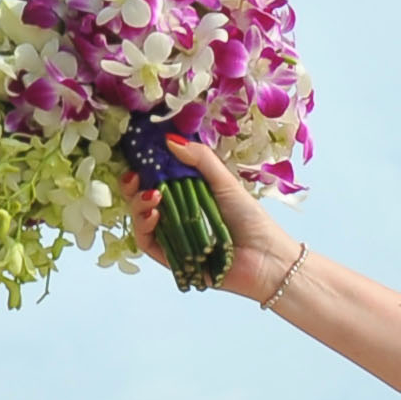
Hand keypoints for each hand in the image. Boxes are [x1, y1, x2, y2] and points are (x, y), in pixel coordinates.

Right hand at [129, 124, 296, 302]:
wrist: (267, 258)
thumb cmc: (251, 219)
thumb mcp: (224, 182)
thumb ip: (201, 159)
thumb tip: (169, 139)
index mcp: (187, 196)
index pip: (156, 180)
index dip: (144, 169)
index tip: (139, 158)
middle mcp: (176, 217)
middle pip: (143, 200)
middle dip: (133, 187)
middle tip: (136, 177)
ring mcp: (173, 238)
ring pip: (141, 221)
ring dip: (138, 206)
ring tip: (152, 195)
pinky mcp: (172, 260)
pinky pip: (147, 244)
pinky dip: (144, 228)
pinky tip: (154, 215)